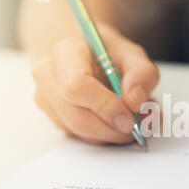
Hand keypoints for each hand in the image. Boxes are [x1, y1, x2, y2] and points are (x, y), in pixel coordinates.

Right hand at [32, 24, 158, 143]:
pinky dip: (105, 136)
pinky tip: (120, 124)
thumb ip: (141, 74)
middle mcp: (48, 76)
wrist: (87, 56)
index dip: (106, 107)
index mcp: (66, 52)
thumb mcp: (133, 55)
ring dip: (112, 134)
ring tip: (136, 123)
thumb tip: (135, 101)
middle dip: (112, 128)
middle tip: (139, 128)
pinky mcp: (54, 118)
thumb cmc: (109, 54)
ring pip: (79, 131)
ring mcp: (47, 100)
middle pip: (77, 116)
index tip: (131, 118)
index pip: (77, 86)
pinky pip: (81, 136)